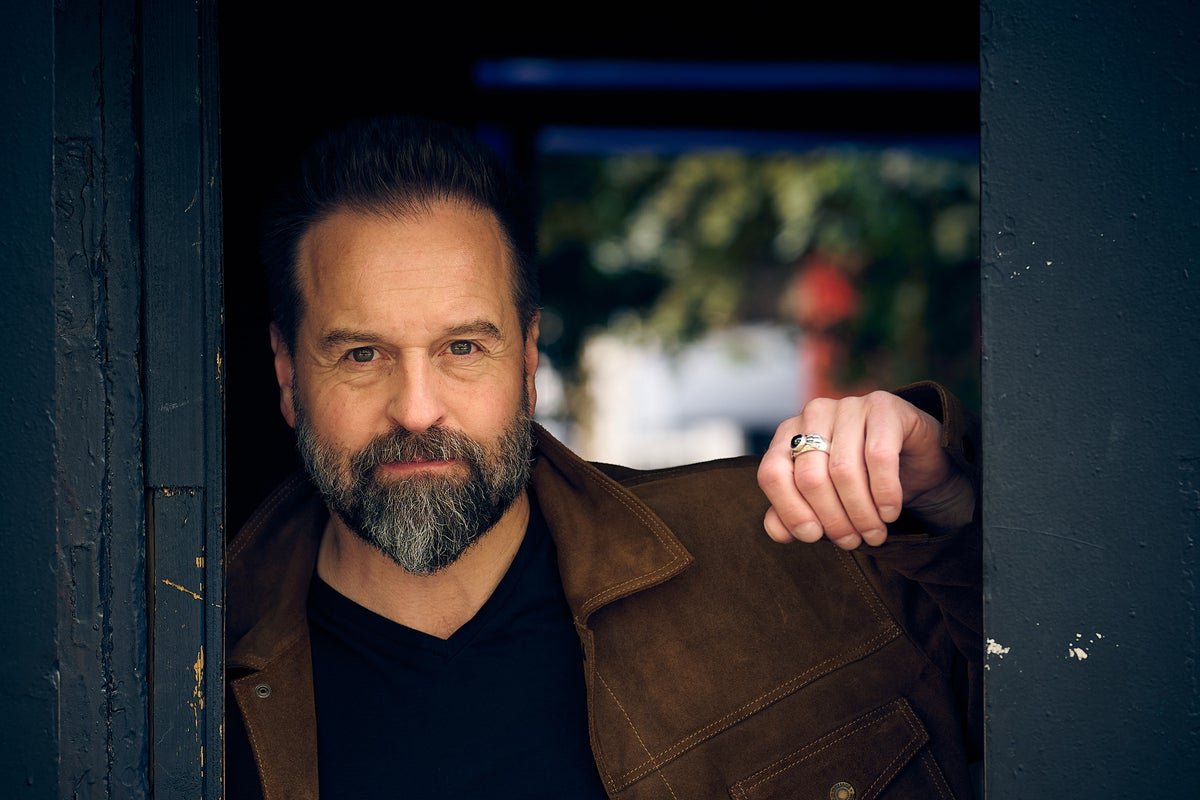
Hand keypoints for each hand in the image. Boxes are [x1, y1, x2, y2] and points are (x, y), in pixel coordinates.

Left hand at [757, 390, 973, 549]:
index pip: (772, 473)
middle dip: (832, 519)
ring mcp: (849, 406)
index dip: (790, 510)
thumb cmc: (862, 481)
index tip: (813, 536)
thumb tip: (778, 532)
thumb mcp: (825, 500)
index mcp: (789, 433)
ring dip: (861, 513)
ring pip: (843, 470)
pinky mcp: (884, 407)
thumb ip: (794, 514)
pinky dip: (884, 492)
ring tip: (873, 534)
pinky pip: (879, 456)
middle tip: (851, 541)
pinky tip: (889, 512)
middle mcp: (814, 414)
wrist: (916, 459)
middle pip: (810, 477)